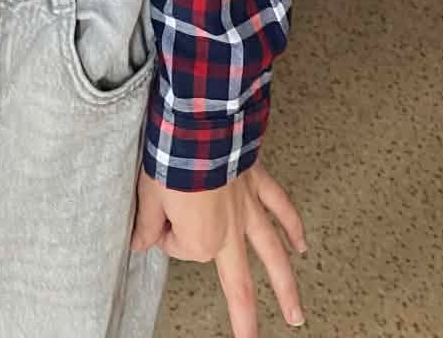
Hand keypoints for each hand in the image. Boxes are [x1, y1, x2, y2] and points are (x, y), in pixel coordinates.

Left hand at [133, 166, 306, 334]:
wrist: (198, 125)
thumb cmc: (171, 159)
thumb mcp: (148, 194)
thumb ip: (147, 223)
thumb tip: (140, 242)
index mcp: (201, 240)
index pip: (179, 246)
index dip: (164, 230)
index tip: (157, 213)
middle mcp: (229, 232)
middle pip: (240, 284)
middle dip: (246, 318)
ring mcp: (247, 209)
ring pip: (272, 254)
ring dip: (285, 287)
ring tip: (295, 314)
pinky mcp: (257, 182)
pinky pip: (279, 207)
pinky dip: (292, 225)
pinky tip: (301, 244)